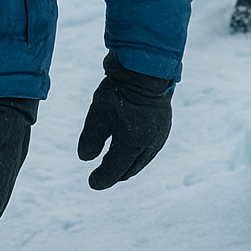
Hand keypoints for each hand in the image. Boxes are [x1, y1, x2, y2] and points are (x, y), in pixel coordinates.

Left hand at [77, 53, 172, 189]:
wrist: (148, 68)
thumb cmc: (120, 88)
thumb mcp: (98, 112)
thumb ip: (91, 138)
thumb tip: (85, 159)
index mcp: (133, 143)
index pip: (115, 170)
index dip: (102, 179)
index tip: (92, 183)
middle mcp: (150, 144)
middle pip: (130, 169)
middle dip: (115, 175)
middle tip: (101, 176)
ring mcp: (160, 136)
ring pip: (141, 161)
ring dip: (127, 166)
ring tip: (113, 165)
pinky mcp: (164, 128)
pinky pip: (149, 150)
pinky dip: (137, 155)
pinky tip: (128, 149)